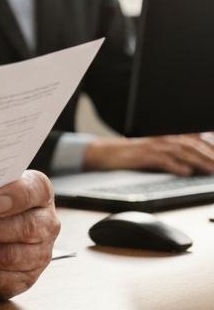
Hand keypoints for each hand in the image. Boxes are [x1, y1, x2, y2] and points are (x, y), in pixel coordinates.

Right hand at [83, 133, 213, 175]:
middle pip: (192, 145)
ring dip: (199, 161)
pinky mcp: (144, 156)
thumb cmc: (130, 154)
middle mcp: (162, 139)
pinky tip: (185, 172)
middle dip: (209, 155)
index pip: (194, 140)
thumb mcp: (153, 150)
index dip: (209, 147)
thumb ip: (172, 153)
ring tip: (211, 170)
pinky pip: (163, 160)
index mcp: (166, 137)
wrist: (105, 153)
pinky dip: (176, 166)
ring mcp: (153, 147)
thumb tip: (191, 165)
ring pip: (182, 152)